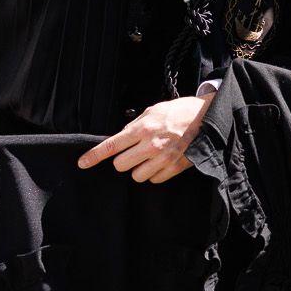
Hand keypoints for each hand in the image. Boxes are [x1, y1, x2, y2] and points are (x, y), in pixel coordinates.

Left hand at [77, 92, 213, 182]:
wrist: (208, 119)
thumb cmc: (179, 112)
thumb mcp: (154, 110)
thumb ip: (135, 125)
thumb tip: (121, 138)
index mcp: (143, 128)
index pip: (111, 146)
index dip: (93, 156)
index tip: (82, 163)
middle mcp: (151, 145)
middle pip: (121, 165)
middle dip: (123, 160)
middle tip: (133, 152)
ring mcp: (163, 159)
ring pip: (136, 176)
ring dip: (139, 168)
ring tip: (150, 157)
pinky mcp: (175, 168)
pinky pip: (154, 180)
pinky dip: (154, 173)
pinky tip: (162, 162)